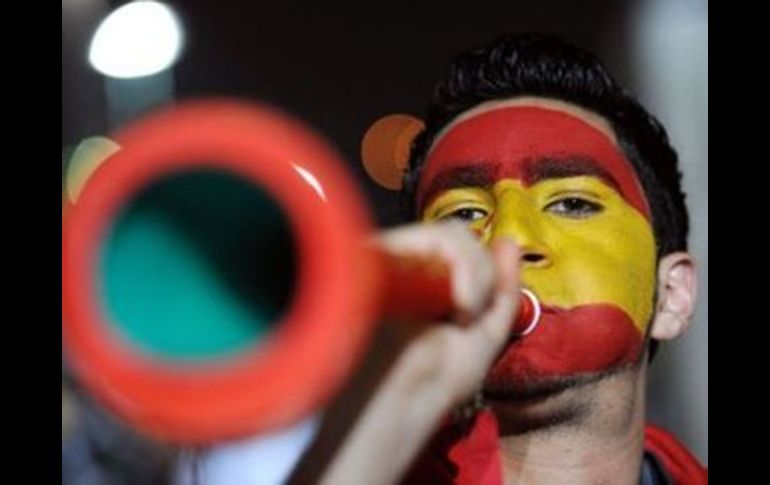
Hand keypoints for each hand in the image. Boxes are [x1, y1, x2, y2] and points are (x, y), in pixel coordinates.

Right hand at [315, 222, 520, 484]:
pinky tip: (456, 305)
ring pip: (451, 235)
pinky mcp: (386, 252)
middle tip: (469, 317)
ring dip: (474, 277)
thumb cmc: (442, 375)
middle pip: (458, 237)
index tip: (478, 310)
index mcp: (428, 279)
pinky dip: (463, 267)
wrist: (414, 396)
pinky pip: (437, 237)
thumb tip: (509, 242)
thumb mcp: (488, 328)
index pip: (461, 247)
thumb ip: (504, 286)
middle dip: (481, 277)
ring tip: (458, 317)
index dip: (482, 269)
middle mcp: (410, 262)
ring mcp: (397, 255)